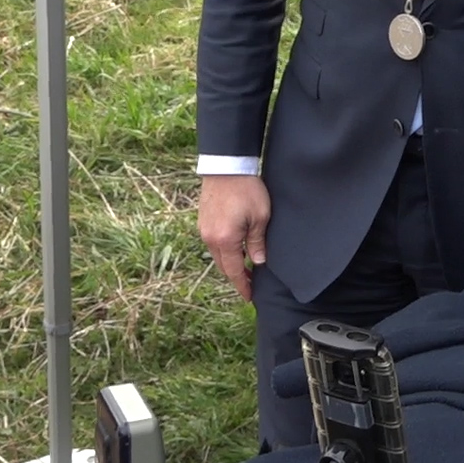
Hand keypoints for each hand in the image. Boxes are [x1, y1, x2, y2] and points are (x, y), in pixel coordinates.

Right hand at [198, 174, 270, 300]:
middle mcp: (210, 238)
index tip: (249, 296)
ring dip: (230, 263)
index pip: (234, 271)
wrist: (227, 166)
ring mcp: (204, 229)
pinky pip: (213, 244)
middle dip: (236, 277)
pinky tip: (235, 249)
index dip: (242, 285)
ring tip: (245, 267)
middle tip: (251, 283)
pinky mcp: (203, 221)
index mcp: (226, 240)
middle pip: (223, 266)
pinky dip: (223, 251)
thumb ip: (257, 242)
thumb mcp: (260, 217)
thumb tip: (259, 261)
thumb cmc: (247, 189)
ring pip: (217, 255)